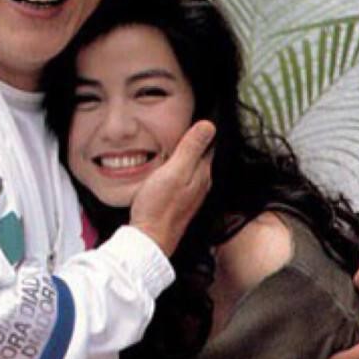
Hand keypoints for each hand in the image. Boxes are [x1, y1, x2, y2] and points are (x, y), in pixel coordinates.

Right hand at [130, 121, 214, 256]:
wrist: (149, 239)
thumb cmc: (159, 207)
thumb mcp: (174, 171)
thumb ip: (191, 148)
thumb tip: (209, 126)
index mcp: (202, 173)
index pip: (208, 144)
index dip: (201, 130)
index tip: (196, 118)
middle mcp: (200, 185)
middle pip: (200, 156)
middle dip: (193, 143)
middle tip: (185, 128)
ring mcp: (191, 196)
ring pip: (191, 169)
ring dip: (184, 158)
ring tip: (174, 146)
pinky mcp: (179, 205)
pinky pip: (182, 181)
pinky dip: (176, 172)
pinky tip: (167, 172)